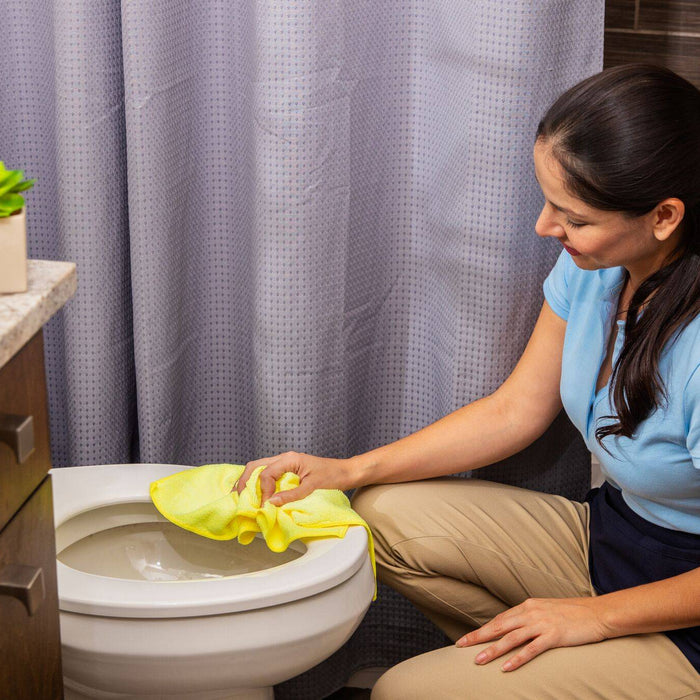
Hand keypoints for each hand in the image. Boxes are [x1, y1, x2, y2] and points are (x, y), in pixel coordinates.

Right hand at [234, 451, 354, 505]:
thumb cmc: (333, 477)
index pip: (266, 473)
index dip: (262, 491)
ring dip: (249, 481)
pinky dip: (258, 483)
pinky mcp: (287, 469)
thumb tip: (270, 503)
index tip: (265, 506)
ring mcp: (285, 462)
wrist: (346, 472)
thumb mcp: (312, 487)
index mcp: (289, 459)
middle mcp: (284, 458)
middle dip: (244, 481)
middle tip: (237, 498)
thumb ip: (291, 495)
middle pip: (256, 465)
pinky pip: (267, 473)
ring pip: (259, 468)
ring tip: (240, 496)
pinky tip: (254, 493)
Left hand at [455, 597, 608, 671]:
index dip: (484, 628)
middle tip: (461, 645)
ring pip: (511, 638)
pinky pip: (531, 649)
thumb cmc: (574, 613)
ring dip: (493, 650)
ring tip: (478, 661)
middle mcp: (531, 612)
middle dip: (478, 636)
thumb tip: (517, 627)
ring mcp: (542, 624)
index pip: (501, 619)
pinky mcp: (554, 636)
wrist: (599, 613)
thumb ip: (531, 617)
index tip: (469, 638)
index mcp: (528, 605)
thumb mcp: (547, 610)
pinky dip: (517, 659)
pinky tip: (506, 668)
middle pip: (499, 626)